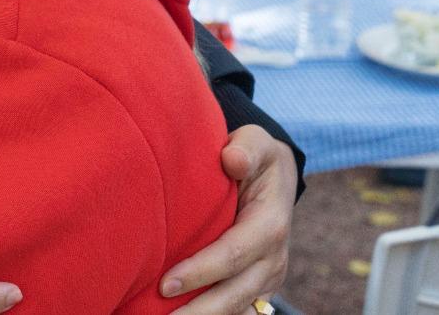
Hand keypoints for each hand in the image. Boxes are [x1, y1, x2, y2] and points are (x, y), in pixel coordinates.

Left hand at [159, 125, 294, 314]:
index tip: (165, 284)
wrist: (274, 178)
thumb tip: (232, 159)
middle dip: (198, 310)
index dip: (200, 272)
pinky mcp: (257, 286)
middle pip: (235, 293)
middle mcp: (273, 257)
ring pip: (237, 308)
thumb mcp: (254, 140)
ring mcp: (267, 276)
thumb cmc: (253, 155)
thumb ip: (246, 148)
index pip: (233, 254)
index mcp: (270, 223)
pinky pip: (239, 309)